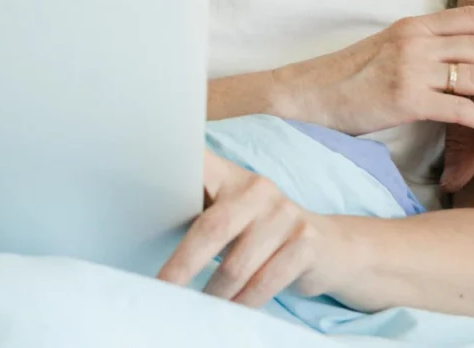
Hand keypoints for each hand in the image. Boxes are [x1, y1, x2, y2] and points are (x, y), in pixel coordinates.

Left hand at [157, 152, 331, 307]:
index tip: (142, 179)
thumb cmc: (261, 233)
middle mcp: (258, 189)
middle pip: (212, 228)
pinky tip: (232, 310)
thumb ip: (201, 214)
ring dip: (215, 293)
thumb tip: (146, 234)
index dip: (171, 168)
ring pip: (238, 265)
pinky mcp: (306, 243)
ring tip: (200, 307)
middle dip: (184, 264)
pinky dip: (244, 302)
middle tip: (163, 288)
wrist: (331, 247)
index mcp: (230, 175)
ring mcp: (285, 214)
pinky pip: (265, 282)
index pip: (196, 164)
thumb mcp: (233, 213)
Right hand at [277, 6, 473, 136]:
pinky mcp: (404, 99)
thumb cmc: (345, 79)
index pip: (473, 17)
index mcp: (412, 25)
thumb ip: (421, 49)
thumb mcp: (386, 51)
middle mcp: (414, 40)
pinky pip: (460, 109)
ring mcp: (409, 68)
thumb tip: (459, 60)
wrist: (306, 96)